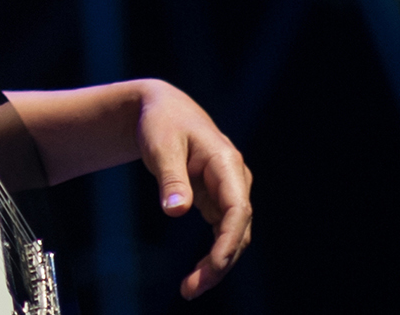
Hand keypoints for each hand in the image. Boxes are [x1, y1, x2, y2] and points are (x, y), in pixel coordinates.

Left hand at [131, 80, 253, 298]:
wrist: (163, 109)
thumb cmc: (162, 122)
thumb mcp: (160, 146)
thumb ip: (170, 178)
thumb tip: (176, 211)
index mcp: (226, 162)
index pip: (238, 209)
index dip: (229, 241)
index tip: (213, 266)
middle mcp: (234, 178)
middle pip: (238, 229)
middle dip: (220, 262)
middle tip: (192, 289)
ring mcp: (228, 190)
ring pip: (233, 235)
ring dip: (217, 263)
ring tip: (190, 288)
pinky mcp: (218, 199)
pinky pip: (222, 232)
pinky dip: (212, 253)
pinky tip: (197, 274)